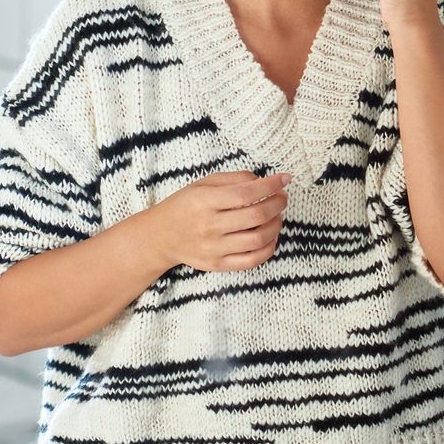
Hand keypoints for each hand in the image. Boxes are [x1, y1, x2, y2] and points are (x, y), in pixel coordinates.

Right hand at [136, 171, 290, 273]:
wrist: (159, 237)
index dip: (271, 185)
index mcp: (204, 201)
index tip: (285, 179)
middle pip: (256, 216)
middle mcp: (209, 226)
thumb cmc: (184, 206)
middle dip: (278, 204)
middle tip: (282, 197)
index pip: (246, 193)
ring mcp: (214, 248)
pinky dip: (269, 248)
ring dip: (276, 225)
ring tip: (277, 216)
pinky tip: (271, 236)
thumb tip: (263, 181)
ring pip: (258, 239)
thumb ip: (234, 179)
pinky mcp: (218, 265)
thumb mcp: (203, 184)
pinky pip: (252, 260)